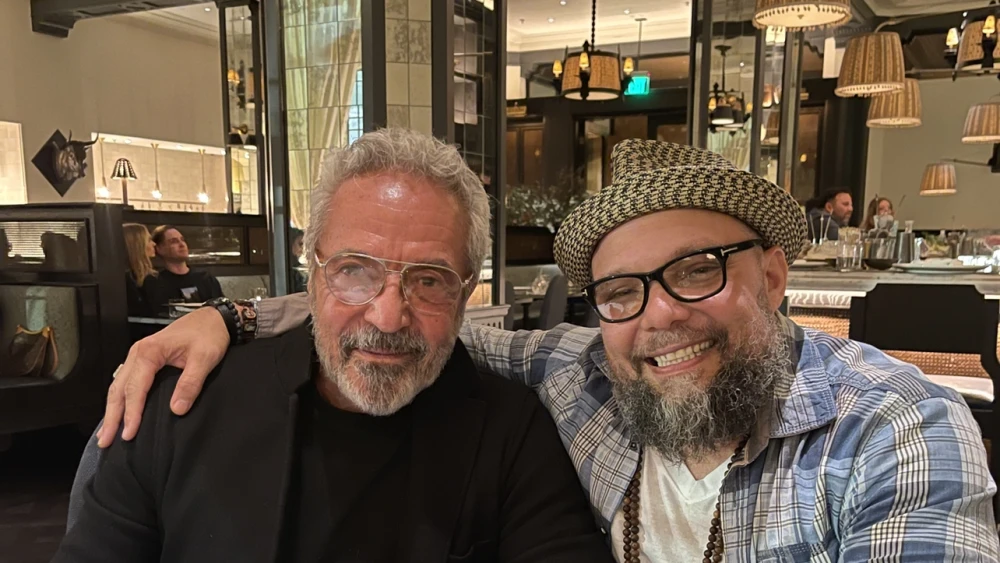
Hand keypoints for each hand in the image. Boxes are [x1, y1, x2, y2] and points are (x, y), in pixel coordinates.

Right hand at [97, 306, 229, 447]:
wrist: (213, 318)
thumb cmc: (208, 334)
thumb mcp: (204, 358)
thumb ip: (190, 383)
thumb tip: (177, 409)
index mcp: (150, 352)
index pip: (135, 388)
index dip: (131, 413)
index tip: (129, 434)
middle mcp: (138, 353)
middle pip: (119, 389)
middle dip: (112, 417)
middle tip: (105, 441)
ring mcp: (139, 356)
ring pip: (118, 386)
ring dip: (112, 410)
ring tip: (106, 433)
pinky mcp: (144, 360)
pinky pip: (126, 382)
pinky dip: (119, 399)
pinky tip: (118, 413)